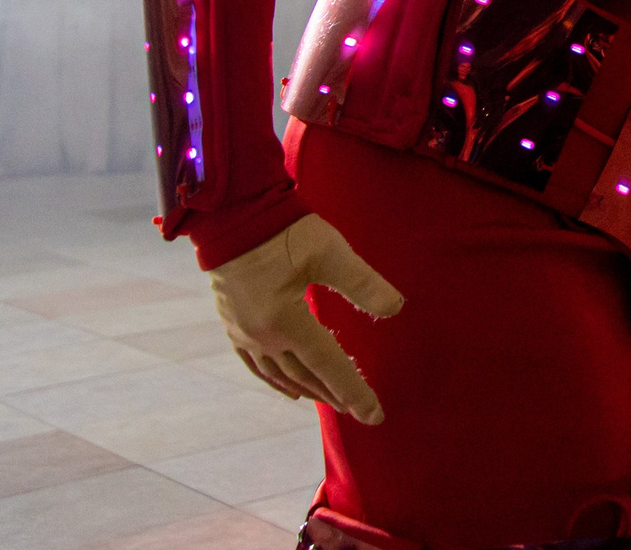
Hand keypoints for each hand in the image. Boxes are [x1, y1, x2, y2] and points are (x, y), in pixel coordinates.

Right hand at [208, 213, 402, 422]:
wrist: (234, 216)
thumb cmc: (285, 232)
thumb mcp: (330, 252)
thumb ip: (363, 283)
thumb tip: (397, 308)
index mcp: (286, 322)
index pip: (329, 366)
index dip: (354, 392)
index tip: (375, 415)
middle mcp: (263, 336)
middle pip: (306, 375)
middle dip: (336, 395)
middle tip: (361, 411)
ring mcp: (244, 333)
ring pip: (281, 374)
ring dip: (309, 390)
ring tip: (332, 402)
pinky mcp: (233, 324)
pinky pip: (256, 364)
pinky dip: (275, 380)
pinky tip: (289, 389)